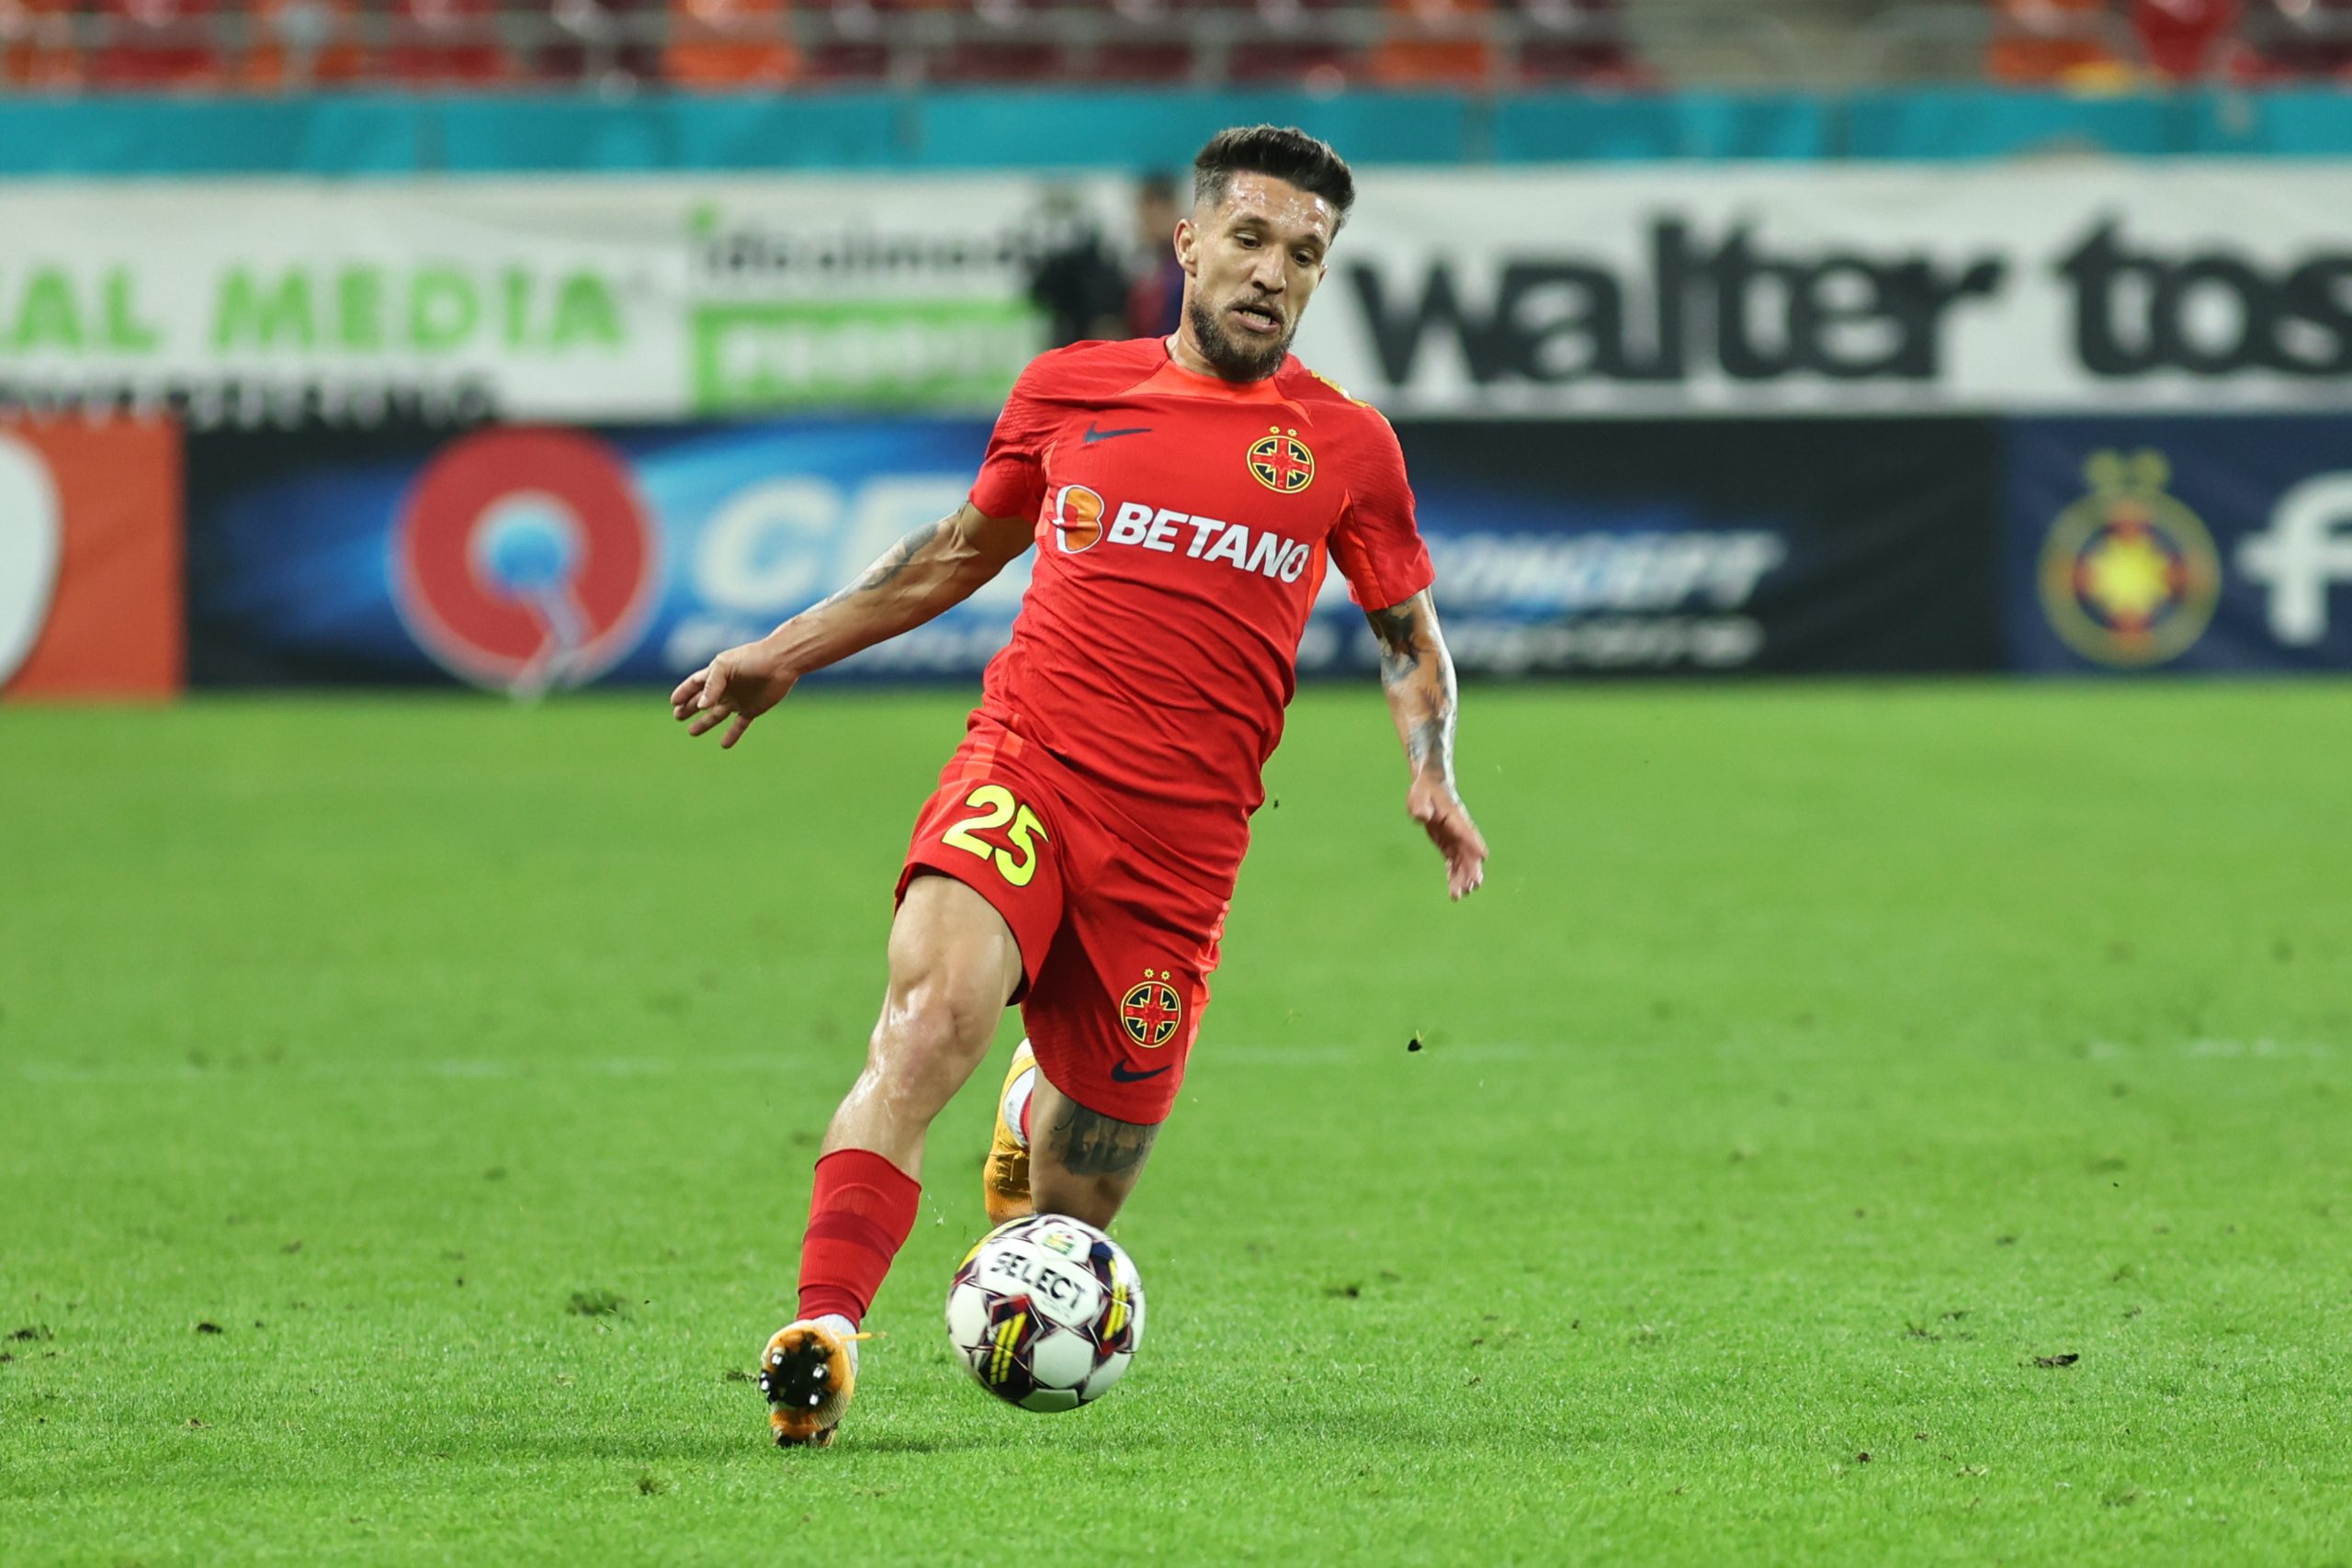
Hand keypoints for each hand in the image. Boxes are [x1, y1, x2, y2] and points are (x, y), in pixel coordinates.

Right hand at [669, 641, 797, 748]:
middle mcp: (726, 688)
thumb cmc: (752, 659)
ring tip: (691, 732)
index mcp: (717, 673)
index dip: (683, 692)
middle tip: (678, 716)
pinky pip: (739, 725)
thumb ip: (711, 686)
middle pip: (703, 700)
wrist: (781, 662)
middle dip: (690, 708)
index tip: (673, 702)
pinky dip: (732, 735)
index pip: (695, 684)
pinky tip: (724, 745)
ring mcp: (739, 699)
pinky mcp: (752, 709)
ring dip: (705, 723)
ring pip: (717, 714)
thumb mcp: (725, 667)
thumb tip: (701, 706)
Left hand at [1408, 776, 1487, 900]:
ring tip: (1459, 896)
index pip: (1466, 831)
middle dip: (1472, 869)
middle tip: (1473, 886)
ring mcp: (1456, 838)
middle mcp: (1460, 830)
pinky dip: (1455, 875)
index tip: (1483, 856)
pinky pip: (1454, 862)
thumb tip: (1422, 816)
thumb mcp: (1418, 796)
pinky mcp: (1449, 844)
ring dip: (1463, 878)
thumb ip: (1420, 806)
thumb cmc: (1424, 791)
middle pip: (1469, 851)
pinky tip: (1454, 890)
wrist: (1430, 786)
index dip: (1474, 843)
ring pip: (1463, 861)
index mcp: (1455, 817)